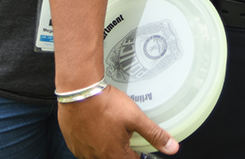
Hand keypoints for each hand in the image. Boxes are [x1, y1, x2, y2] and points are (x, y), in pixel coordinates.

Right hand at [58, 84, 178, 158]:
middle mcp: (97, 157)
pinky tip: (95, 131)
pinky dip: (91, 145)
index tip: (138, 150)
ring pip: (98, 157)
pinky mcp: (72, 144)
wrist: (79, 92)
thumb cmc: (105, 104)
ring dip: (106, 150)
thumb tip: (172, 148)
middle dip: (122, 152)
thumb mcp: (135, 118)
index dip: (137, 156)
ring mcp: (83, 152)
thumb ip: (154, 134)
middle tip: (124, 137)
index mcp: (114, 154)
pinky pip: (84, 151)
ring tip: (109, 132)